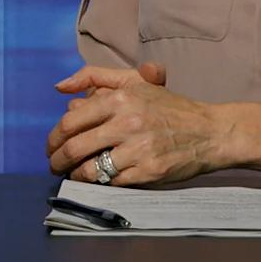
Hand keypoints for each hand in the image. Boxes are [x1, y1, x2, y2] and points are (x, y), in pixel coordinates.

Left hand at [45, 63, 231, 185]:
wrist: (209, 131)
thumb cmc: (168, 107)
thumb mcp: (135, 81)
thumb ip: (95, 77)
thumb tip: (60, 88)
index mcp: (120, 98)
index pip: (70, 121)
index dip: (54, 137)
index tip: (51, 145)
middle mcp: (128, 122)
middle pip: (75, 147)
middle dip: (57, 160)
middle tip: (54, 165)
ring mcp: (139, 149)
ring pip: (91, 169)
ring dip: (75, 176)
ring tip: (72, 175)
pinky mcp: (149, 172)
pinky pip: (112, 182)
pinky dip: (100, 184)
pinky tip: (98, 181)